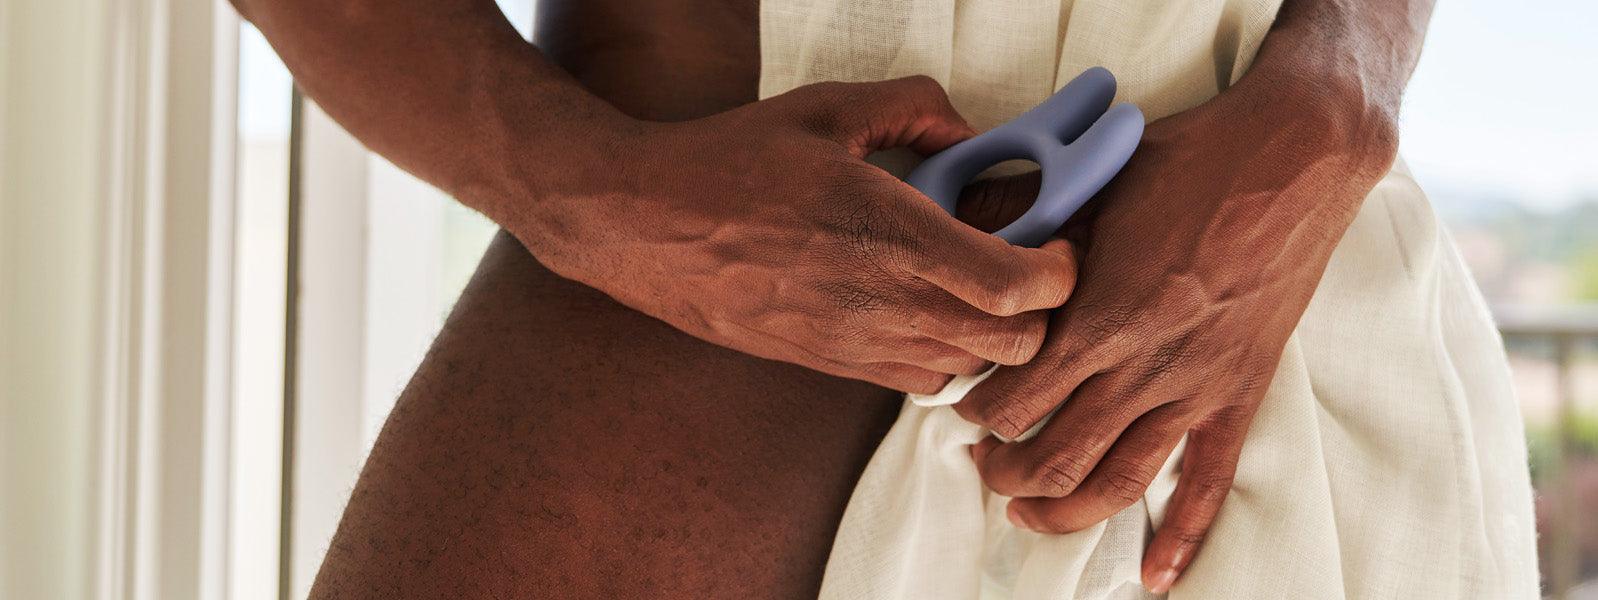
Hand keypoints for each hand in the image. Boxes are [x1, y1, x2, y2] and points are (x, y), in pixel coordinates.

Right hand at [511, 76, 1077, 393]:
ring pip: (968, 372)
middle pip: (1011, 344)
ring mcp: (854, 344)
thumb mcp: (828, 108)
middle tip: (1022, 263)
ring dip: (989, 335)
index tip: (1058, 244)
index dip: (1061, 272)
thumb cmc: (729, 162)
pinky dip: (942, 355)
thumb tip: (968, 132)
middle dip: (1038, 310)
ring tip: (969, 286)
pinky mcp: (828, 365)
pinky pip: (917, 382)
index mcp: (889, 233)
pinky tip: (919, 307)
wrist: (641, 224)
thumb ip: (915, 107)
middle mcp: (881, 303)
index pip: (1017, 287)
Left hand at [954, 79, 1398, 590]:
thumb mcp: (1091, 188)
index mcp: (1100, 317)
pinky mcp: (1240, 392)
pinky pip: (1208, 480)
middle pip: (1055, 455)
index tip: (960, 405)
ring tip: (1027, 511)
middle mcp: (1144, 365)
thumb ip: (1023, 225)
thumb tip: (963, 235)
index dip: (978, 413)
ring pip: (1117, 481)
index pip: (1015, 400)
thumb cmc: (1188, 161)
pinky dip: (1181, 537)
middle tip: (983, 465)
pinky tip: (1154, 575)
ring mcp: (1196, 386)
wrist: (1293, 155)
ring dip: (1062, 510)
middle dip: (1005, 472)